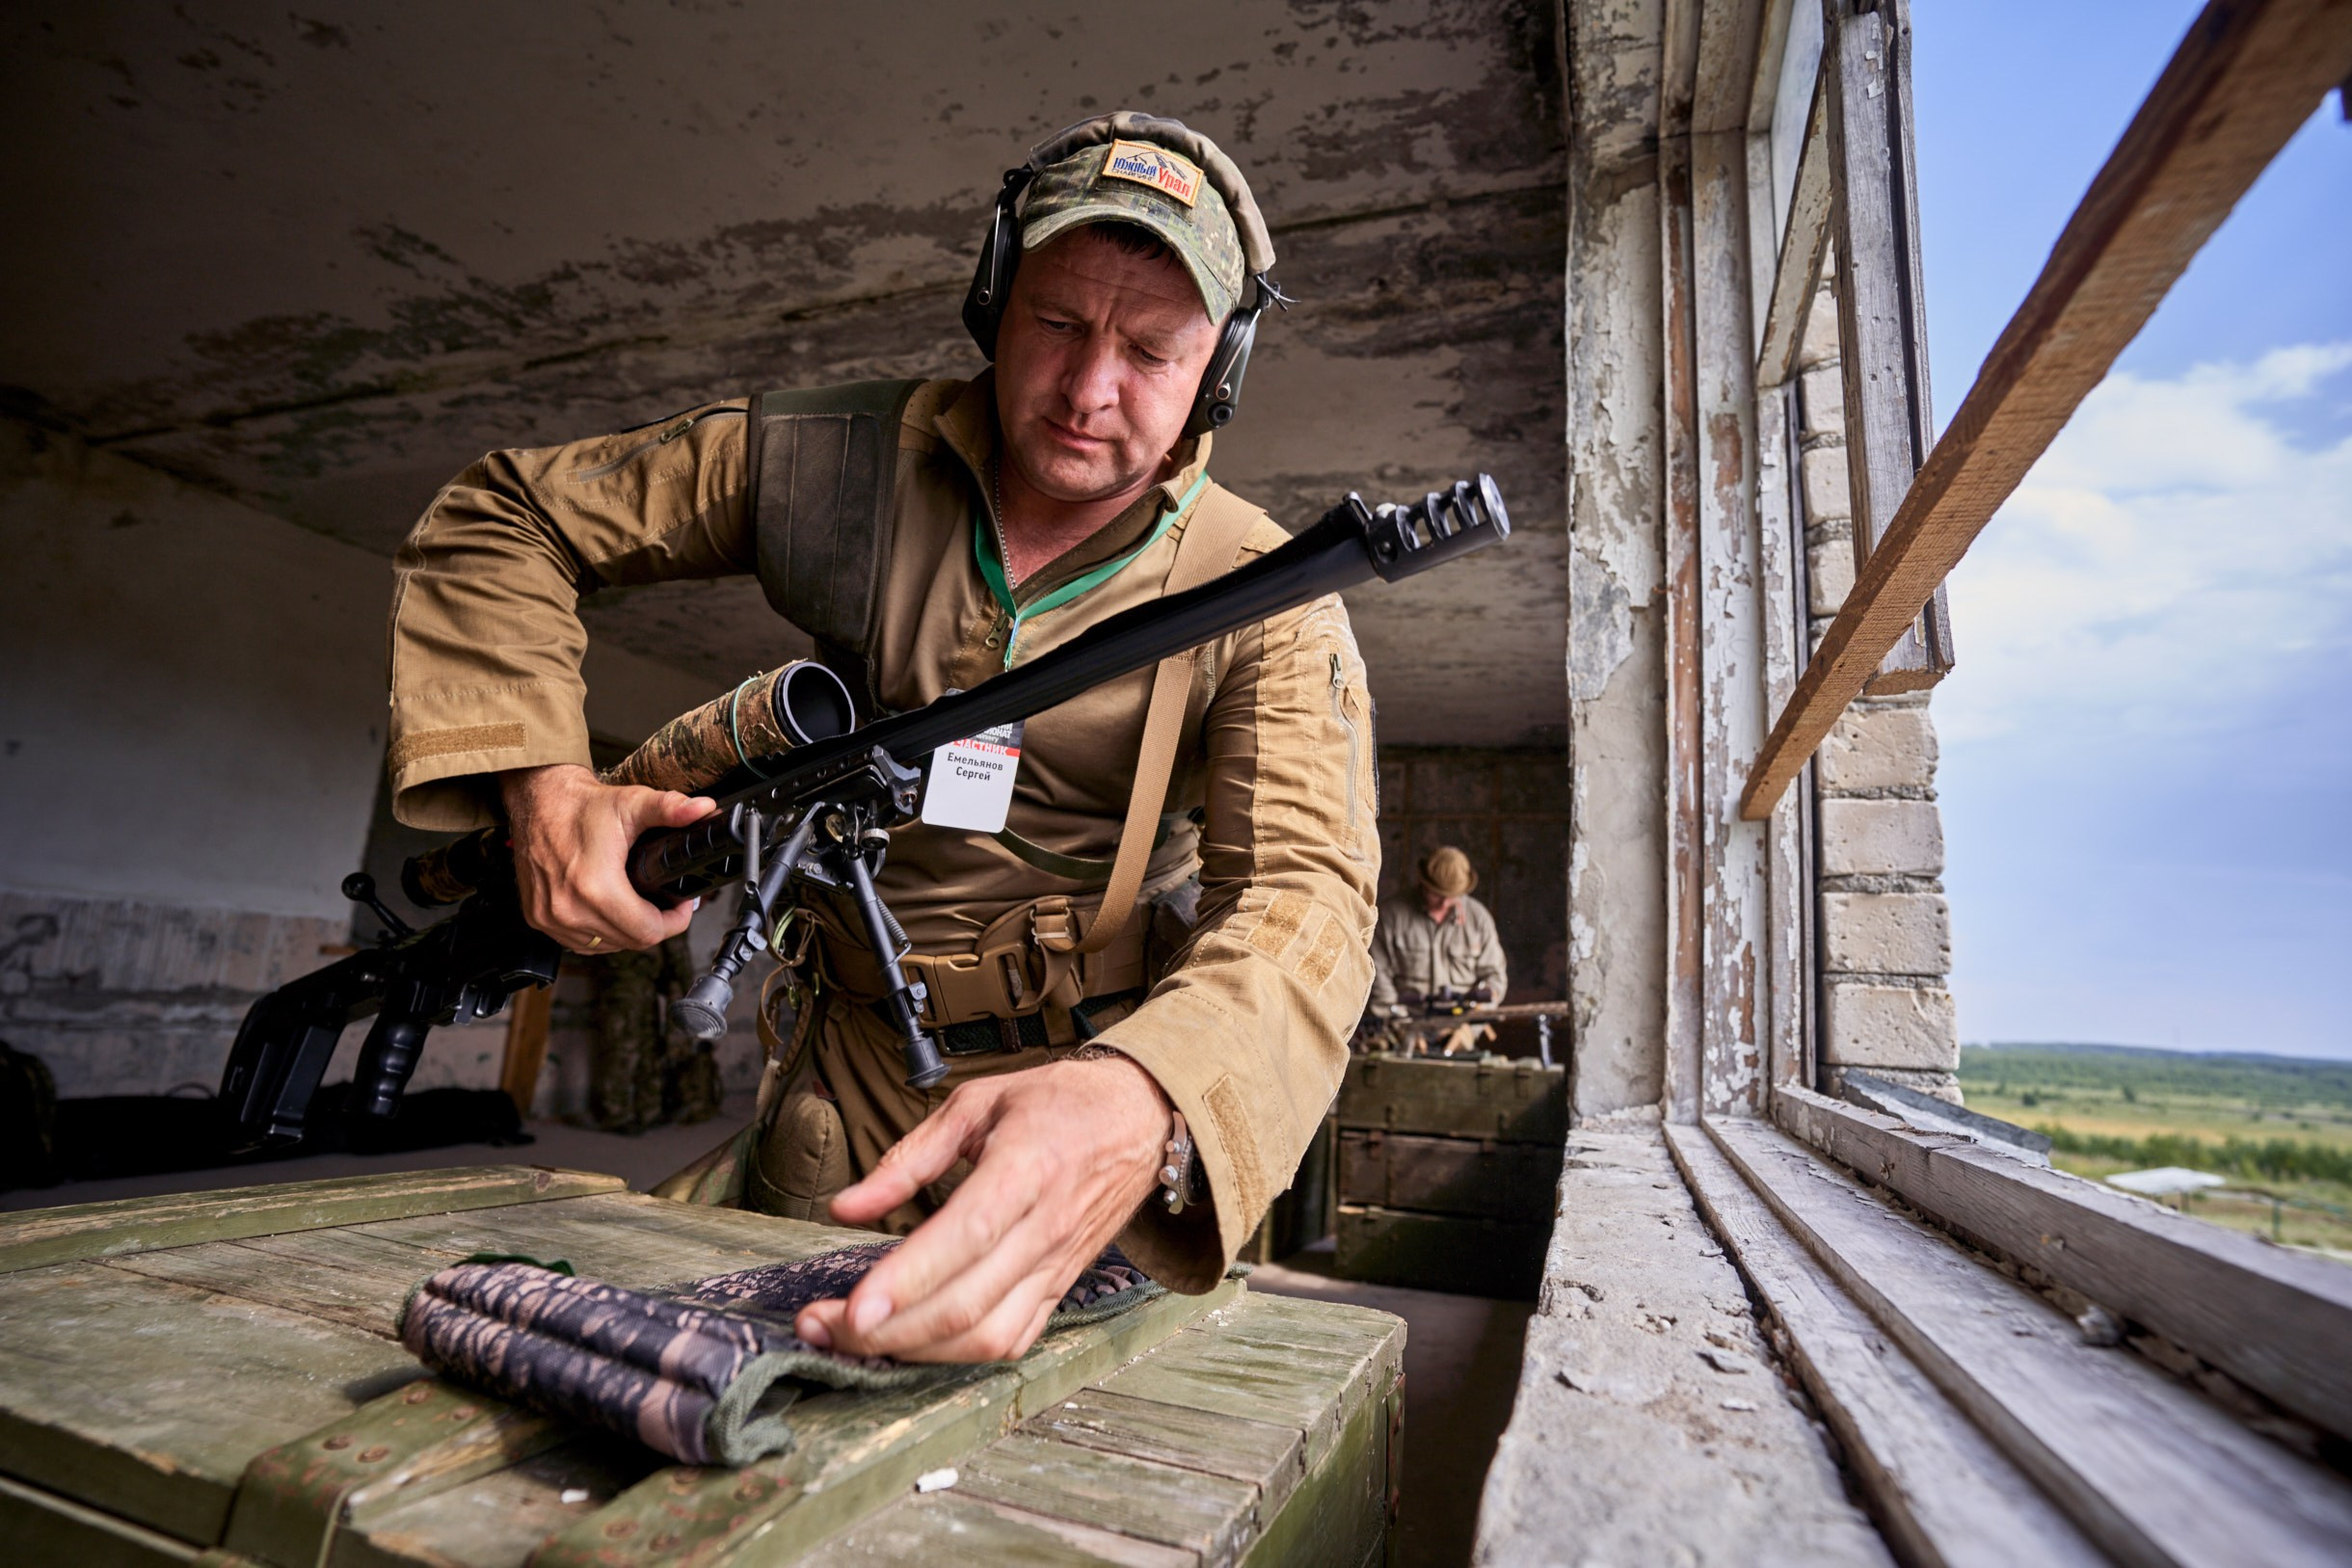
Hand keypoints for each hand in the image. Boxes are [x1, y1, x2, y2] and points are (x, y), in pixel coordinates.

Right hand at [499, 763, 715, 952]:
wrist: (538, 801)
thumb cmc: (582, 806)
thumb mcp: (633, 803)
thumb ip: (671, 809)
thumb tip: (703, 810)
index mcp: (595, 887)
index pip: (648, 931)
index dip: (674, 921)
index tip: (680, 905)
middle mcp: (568, 909)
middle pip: (630, 941)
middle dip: (654, 924)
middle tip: (664, 903)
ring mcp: (549, 917)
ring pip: (606, 945)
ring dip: (626, 931)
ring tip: (637, 905)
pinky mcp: (537, 918)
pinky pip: (580, 943)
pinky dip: (600, 932)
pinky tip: (609, 911)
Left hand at [794, 1054, 1170, 1362]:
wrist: (1141, 1117)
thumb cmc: (1059, 1102)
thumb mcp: (978, 1103)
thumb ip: (909, 1158)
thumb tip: (845, 1206)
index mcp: (1027, 1167)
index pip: (967, 1237)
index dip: (908, 1280)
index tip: (852, 1307)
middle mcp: (1046, 1227)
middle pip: (968, 1303)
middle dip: (888, 1329)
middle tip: (822, 1327)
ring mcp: (1057, 1265)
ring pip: (989, 1335)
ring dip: (916, 1351)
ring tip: (855, 1337)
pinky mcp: (1061, 1287)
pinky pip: (1012, 1340)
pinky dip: (958, 1355)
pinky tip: (912, 1342)